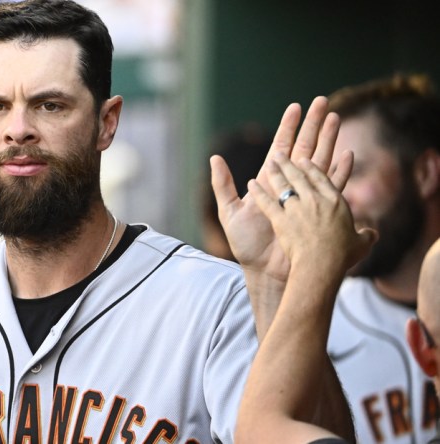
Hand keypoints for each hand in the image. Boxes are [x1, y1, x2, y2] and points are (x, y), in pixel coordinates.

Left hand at [210, 97, 342, 282]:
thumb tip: (214, 157)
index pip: (281, 147)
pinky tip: (348, 155)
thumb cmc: (246, 244)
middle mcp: (289, 185)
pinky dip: (340, 171)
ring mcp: (305, 196)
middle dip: (314, 125)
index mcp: (269, 181)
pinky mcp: (317, 211)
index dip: (289, 127)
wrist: (265, 270)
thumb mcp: (229, 211)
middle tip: (323, 102)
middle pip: (304, 148)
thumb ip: (222, 184)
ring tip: (337, 119)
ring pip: (320, 161)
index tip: (296, 107)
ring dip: (329, 140)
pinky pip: (333, 187)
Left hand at [249, 154, 377, 274]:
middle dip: (289, 162)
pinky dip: (258, 192)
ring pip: (283, 184)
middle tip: (280, 153)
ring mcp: (296, 209)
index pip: (321, 178)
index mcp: (335, 202)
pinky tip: (251, 183)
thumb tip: (373, 235)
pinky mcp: (280, 220)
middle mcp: (315, 200)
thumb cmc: (342, 258)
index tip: (304, 159)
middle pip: (299, 176)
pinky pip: (266, 202)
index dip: (311, 167)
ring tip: (270, 162)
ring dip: (275, 171)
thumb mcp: (360, 246)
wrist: (321, 267)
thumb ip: (366, 236)